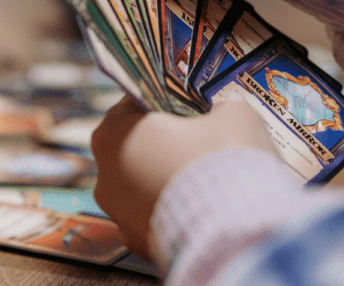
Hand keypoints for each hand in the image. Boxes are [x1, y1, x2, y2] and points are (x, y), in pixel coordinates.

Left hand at [90, 96, 274, 258]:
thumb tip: (223, 112)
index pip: (134, 104)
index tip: (189, 106)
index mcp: (113, 133)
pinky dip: (173, 213)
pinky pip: (153, 218)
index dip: (165, 102)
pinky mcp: (136, 242)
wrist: (239, 233)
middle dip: (166, 144)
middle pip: (135, 147)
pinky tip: (201, 209)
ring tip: (206, 180)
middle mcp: (104, 173)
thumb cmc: (226, 164)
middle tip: (202, 143)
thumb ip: (220, 108)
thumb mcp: (234, 116)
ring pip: (141, 185)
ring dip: (168, 180)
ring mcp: (116, 212)